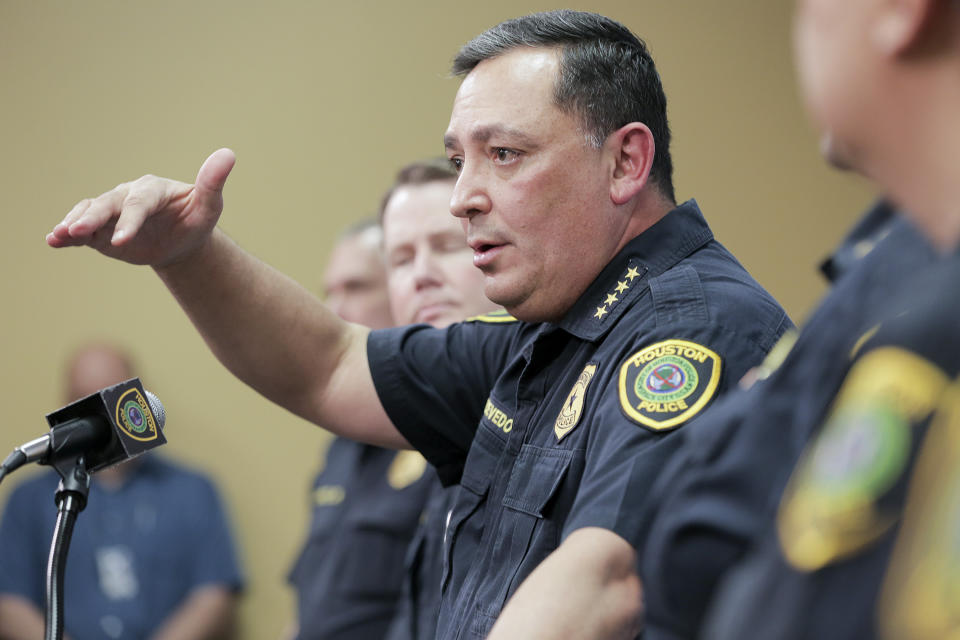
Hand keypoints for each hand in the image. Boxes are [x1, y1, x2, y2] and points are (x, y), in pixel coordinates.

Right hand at [47, 148, 235, 267]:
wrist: (182, 240)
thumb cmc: (196, 219)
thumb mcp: (208, 205)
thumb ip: (212, 183)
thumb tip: (228, 154)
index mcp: (152, 189)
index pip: (139, 204)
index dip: (130, 221)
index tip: (122, 241)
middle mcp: (127, 195)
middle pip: (107, 205)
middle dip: (92, 218)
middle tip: (76, 231)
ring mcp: (112, 211)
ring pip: (89, 213)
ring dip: (72, 223)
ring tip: (58, 236)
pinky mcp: (101, 229)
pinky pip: (82, 230)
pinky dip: (67, 235)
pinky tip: (53, 241)